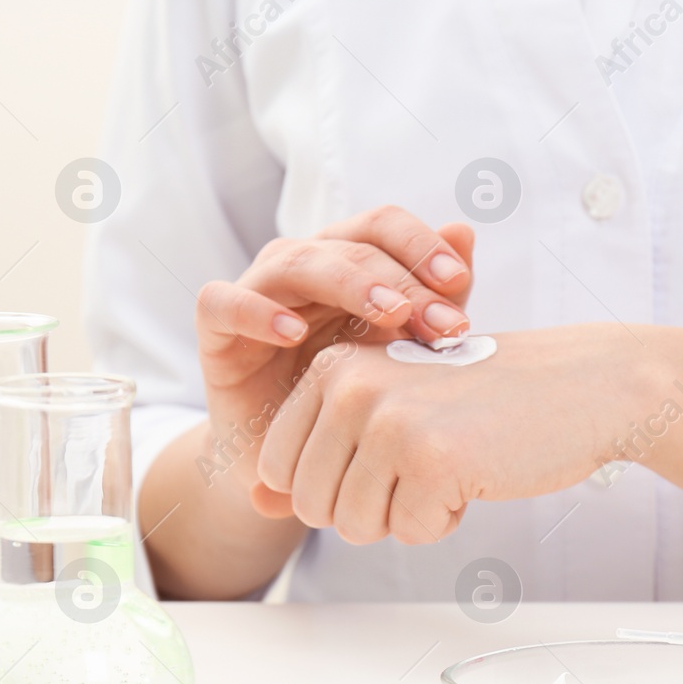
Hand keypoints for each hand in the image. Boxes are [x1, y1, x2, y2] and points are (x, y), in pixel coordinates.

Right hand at [193, 206, 474, 492]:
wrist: (293, 457)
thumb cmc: (354, 395)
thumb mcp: (405, 352)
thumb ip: (436, 297)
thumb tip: (465, 229)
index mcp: (351, 258)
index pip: (385, 226)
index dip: (422, 246)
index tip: (459, 284)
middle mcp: (305, 264)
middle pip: (351, 243)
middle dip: (403, 279)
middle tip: (441, 322)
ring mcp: (258, 290)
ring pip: (297, 260)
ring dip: (350, 283)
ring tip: (390, 314)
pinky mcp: (216, 329)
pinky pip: (223, 302)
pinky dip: (257, 311)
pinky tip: (293, 333)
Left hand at [250, 326, 643, 542]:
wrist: (578, 385)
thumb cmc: (486, 399)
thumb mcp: (391, 410)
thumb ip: (318, 452)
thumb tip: (251, 503)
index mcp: (331, 369)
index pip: (279, 470)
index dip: (336, 483)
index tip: (389, 450)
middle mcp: (350, 389)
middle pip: (312, 506)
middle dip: (369, 506)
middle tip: (423, 464)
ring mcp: (389, 422)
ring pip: (357, 526)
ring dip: (408, 514)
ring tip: (451, 463)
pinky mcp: (431, 459)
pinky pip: (410, 532)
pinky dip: (445, 519)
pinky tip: (476, 472)